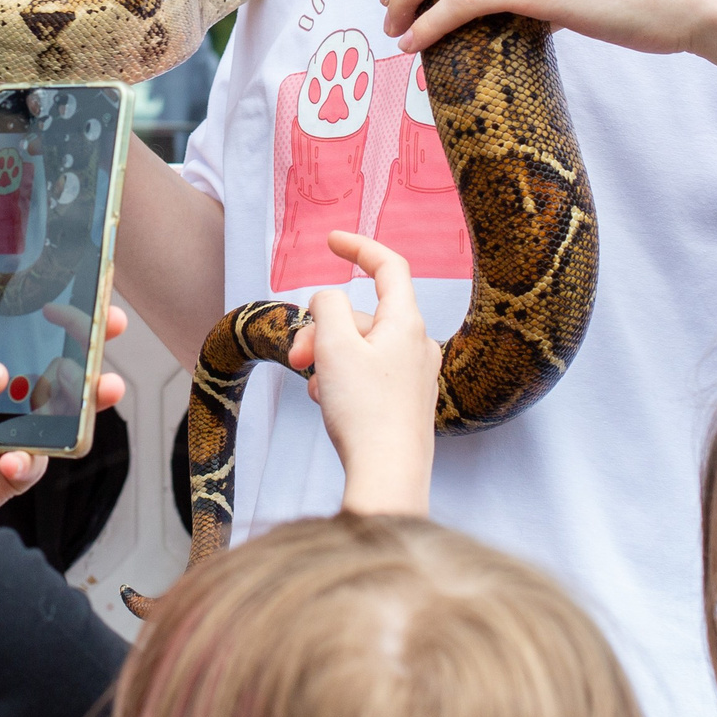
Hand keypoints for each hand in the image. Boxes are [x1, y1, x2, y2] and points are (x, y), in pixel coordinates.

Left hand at [0, 306, 128, 516]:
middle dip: (90, 350)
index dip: (59, 317)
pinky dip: (28, 461)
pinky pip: (35, 464)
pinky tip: (11, 459)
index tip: (85, 298)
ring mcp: (14, 436)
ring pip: (64, 417)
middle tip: (107, 333)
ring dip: (84, 405)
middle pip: (58, 372)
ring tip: (92, 394)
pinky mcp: (13, 474)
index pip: (27, 338)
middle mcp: (6, 401)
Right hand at [284, 233, 440, 516]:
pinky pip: (369, 374)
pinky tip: (329, 404)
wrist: (389, 475)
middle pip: (364, 316)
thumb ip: (328, 308)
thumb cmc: (364, 411)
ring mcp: (415, 375)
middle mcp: (418, 345)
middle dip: (324, 329)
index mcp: (406, 323)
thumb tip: (330, 299)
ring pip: (362, 348)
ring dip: (330, 359)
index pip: (389, 266)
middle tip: (298, 358)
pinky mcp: (406, 403)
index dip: (359, 247)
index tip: (331, 241)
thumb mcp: (334, 346)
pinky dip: (344, 380)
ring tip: (316, 390)